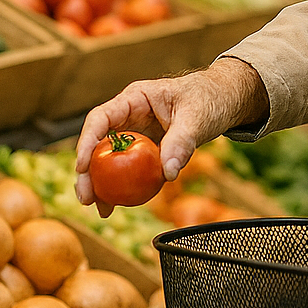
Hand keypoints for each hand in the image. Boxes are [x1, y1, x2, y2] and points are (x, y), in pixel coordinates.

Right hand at [73, 57, 268, 214]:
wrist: (225, 100)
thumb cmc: (210, 98)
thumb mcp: (197, 117)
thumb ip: (181, 142)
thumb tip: (167, 173)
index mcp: (135, 99)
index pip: (101, 118)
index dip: (87, 142)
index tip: (81, 167)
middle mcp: (130, 117)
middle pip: (99, 144)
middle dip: (88, 172)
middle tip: (86, 198)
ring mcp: (137, 135)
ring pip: (111, 160)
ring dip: (103, 185)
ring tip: (102, 210)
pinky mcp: (147, 151)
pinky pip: (130, 170)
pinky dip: (124, 188)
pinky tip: (117, 206)